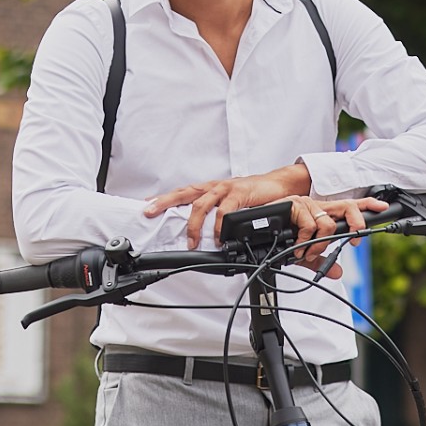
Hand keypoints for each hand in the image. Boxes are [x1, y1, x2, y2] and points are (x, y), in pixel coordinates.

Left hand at [144, 164, 311, 249]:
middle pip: (184, 193)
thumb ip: (216, 212)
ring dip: (194, 224)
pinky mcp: (240, 194)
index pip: (182, 191)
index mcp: (210, 188)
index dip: (164, 198)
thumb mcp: (230, 202)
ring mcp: (226, 189)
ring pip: (202, 203)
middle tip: (150, 212)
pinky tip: (218, 236)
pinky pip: (225, 210)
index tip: (146, 204)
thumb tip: (200, 229)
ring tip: (191, 240)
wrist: (279, 185)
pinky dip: (219, 225)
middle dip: (165, 203)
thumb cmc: (254, 194)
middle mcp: (214, 186)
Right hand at [287, 195, 387, 274]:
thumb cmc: (279, 238)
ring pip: (328, 223)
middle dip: (356, 223)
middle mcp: (317, 206)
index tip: (383, 208)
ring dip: (320, 244)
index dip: (367, 205)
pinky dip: (304, 240)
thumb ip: (321, 262)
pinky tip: (297, 246)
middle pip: (347, 206)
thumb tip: (338, 272)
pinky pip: (309, 225)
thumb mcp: (304, 254)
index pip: (349, 206)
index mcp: (322, 214)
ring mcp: (306, 203)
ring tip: (308, 253)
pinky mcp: (293, 204)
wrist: (257, 231)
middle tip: (355, 241)